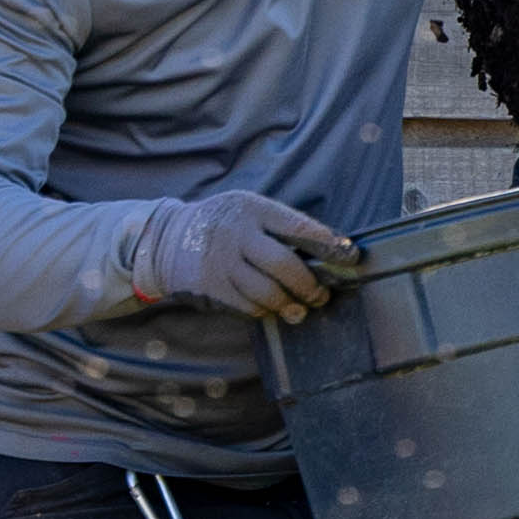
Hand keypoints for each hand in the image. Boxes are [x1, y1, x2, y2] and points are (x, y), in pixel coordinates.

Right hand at [149, 191, 357, 320]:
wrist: (168, 238)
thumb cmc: (223, 222)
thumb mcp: (248, 208)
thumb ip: (279, 225)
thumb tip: (326, 249)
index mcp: (252, 208)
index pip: (298, 227)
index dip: (328, 244)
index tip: (350, 255)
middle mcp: (238, 234)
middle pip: (284, 265)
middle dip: (310, 285)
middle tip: (322, 295)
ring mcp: (223, 262)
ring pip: (267, 291)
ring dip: (290, 304)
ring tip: (302, 309)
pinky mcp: (213, 286)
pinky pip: (249, 305)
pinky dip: (266, 310)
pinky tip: (275, 309)